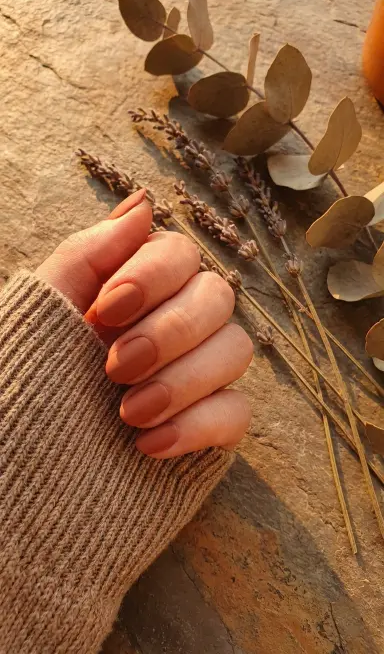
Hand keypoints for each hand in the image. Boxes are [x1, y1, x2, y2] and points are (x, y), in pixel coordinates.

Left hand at [36, 189, 252, 457]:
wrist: (18, 472)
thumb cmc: (23, 385)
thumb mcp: (42, 314)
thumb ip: (87, 255)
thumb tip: (142, 205)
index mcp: (135, 293)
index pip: (180, 253)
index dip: (152, 275)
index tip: (105, 312)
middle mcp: (173, 327)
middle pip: (218, 296)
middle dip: (168, 332)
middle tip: (115, 368)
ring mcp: (195, 377)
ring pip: (237, 349)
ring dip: (183, 381)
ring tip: (128, 414)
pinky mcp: (208, 428)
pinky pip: (237, 413)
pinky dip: (197, 426)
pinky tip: (148, 445)